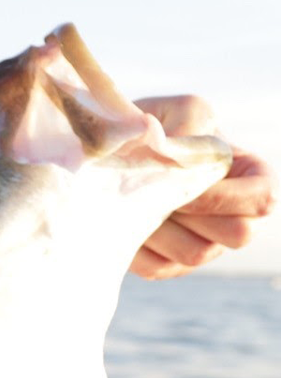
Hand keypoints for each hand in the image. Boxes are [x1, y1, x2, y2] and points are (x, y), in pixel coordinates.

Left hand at [129, 95, 273, 279]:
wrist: (115, 152)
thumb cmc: (161, 128)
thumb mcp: (181, 110)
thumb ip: (190, 122)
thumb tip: (177, 146)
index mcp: (252, 178)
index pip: (262, 199)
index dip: (222, 195)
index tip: (181, 180)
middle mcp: (236, 217)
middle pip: (237, 234)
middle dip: (192, 212)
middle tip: (152, 189)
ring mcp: (205, 245)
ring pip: (195, 253)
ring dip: (159, 224)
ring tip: (133, 197)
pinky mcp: (168, 265)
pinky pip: (159, 267)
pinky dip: (136, 241)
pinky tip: (122, 215)